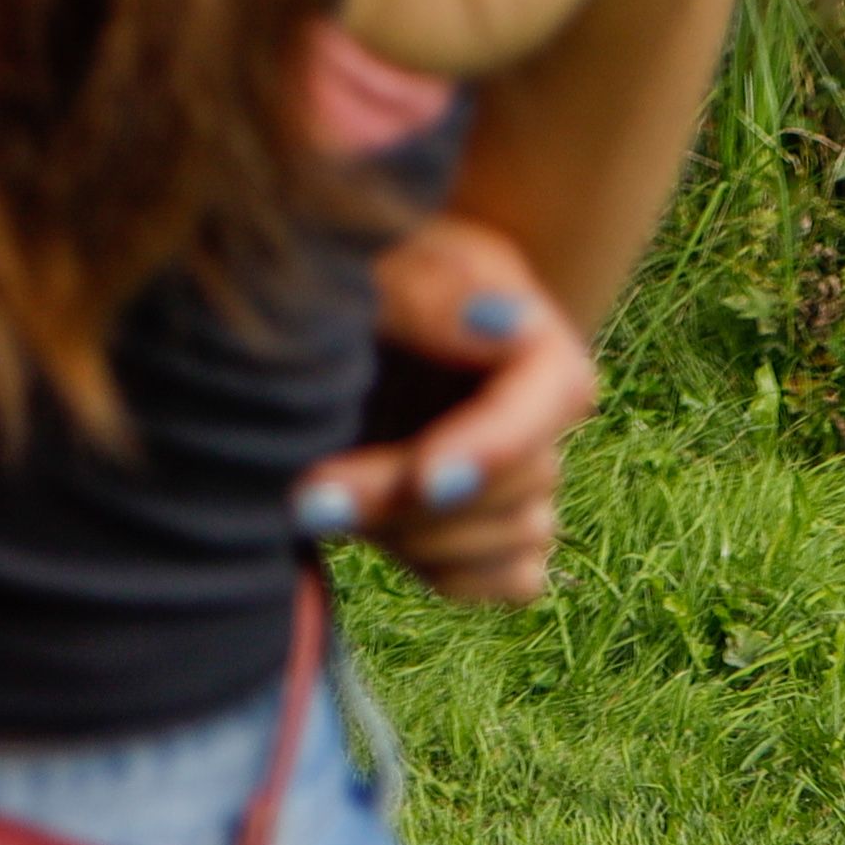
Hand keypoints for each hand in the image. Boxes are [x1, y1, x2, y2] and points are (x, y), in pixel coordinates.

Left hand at [291, 213, 596, 604]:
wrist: (288, 316)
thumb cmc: (324, 274)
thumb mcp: (358, 265)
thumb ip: (423, 295)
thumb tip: (502, 323)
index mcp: (522, 327)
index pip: (556, 392)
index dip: (495, 446)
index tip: (424, 479)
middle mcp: (532, 404)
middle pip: (525, 482)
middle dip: (414, 501)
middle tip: (312, 498)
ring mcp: (516, 467)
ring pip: (520, 539)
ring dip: (417, 537)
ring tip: (320, 501)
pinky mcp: (491, 520)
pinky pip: (510, 579)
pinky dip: (443, 570)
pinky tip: (369, 531)